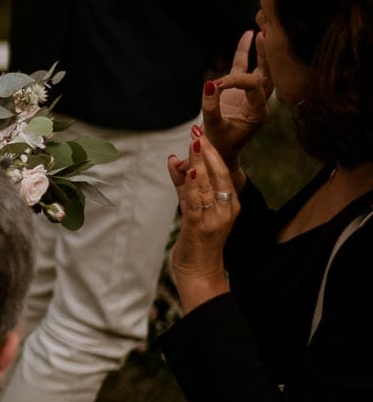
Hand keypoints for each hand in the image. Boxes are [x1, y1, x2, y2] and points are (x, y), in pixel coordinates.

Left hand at [167, 129, 236, 308]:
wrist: (200, 270)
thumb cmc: (198, 238)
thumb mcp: (192, 206)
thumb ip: (183, 184)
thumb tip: (172, 159)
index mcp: (229, 203)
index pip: (222, 172)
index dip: (211, 151)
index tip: (201, 132)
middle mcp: (227, 209)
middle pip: (218, 175)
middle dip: (206, 152)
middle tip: (197, 131)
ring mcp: (215, 219)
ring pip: (207, 186)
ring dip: (198, 163)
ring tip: (194, 143)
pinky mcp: (200, 228)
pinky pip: (195, 203)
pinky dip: (191, 186)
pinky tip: (189, 171)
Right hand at [201, 29, 270, 169]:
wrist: (219, 153)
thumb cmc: (218, 144)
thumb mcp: (213, 128)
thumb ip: (211, 107)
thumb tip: (209, 84)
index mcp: (258, 114)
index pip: (253, 87)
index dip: (235, 81)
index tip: (215, 84)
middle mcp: (259, 103)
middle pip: (268, 75)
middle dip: (266, 56)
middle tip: (265, 36)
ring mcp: (251, 96)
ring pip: (260, 70)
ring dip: (260, 52)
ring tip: (258, 32)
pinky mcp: (240, 91)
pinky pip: (244, 69)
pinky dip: (245, 53)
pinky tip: (247, 35)